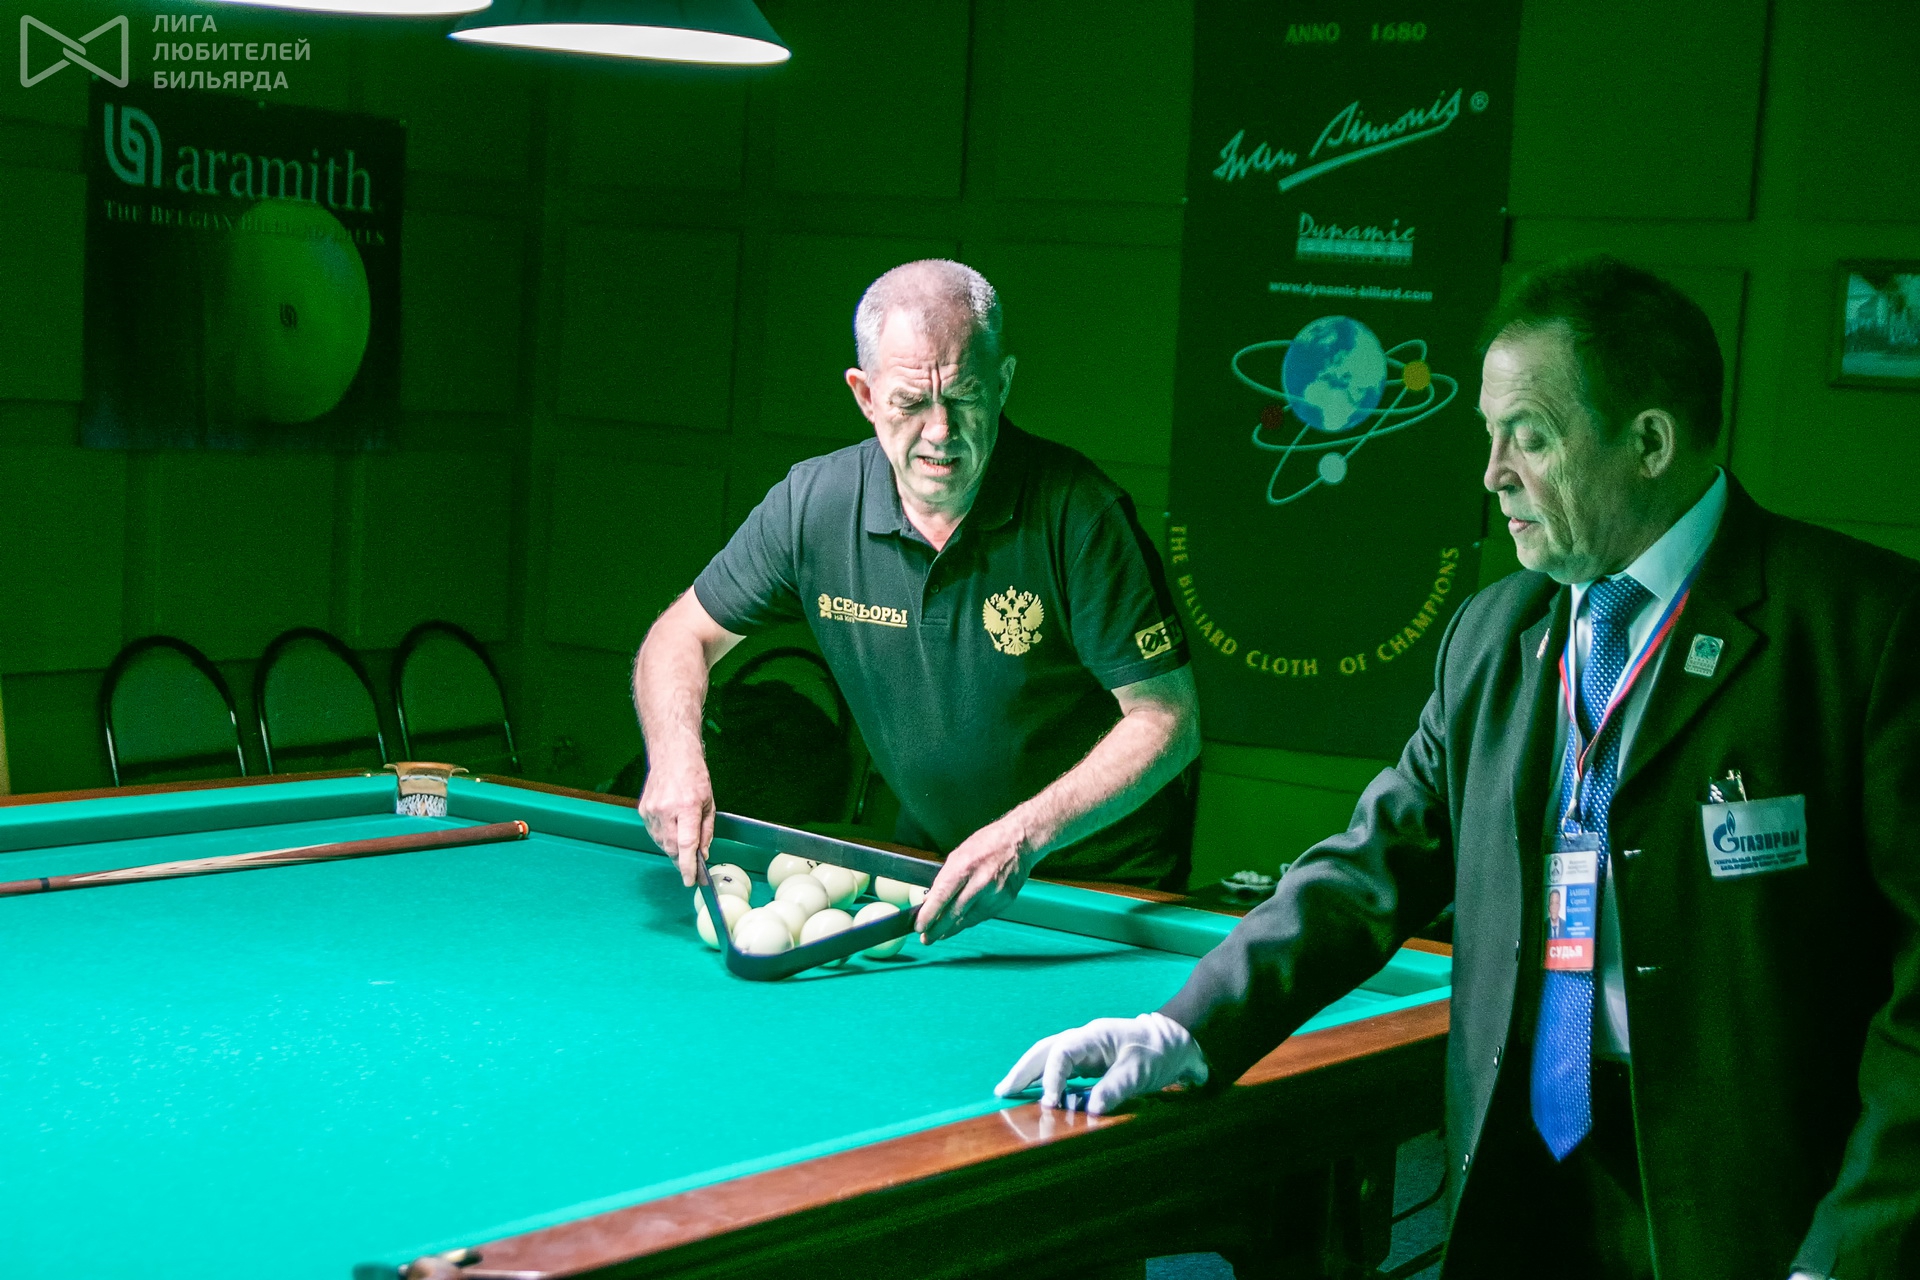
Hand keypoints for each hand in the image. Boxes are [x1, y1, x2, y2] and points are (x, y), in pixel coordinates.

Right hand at [637, 757, 715, 885]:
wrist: (671, 755)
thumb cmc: (695, 777)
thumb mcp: (709, 804)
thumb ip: (706, 831)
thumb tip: (702, 855)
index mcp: (687, 806)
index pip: (686, 844)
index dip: (688, 865)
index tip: (691, 880)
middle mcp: (667, 809)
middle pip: (672, 847)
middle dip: (682, 860)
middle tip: (692, 866)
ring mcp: (652, 810)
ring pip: (662, 843)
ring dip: (673, 848)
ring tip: (682, 838)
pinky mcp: (643, 810)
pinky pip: (654, 833)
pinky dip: (664, 837)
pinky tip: (671, 828)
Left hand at [914, 816, 1033, 942]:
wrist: (1019, 841)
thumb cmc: (987, 843)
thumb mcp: (958, 855)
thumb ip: (945, 879)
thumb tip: (931, 901)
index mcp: (965, 866)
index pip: (942, 896)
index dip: (929, 914)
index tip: (919, 926)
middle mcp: (981, 882)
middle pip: (955, 913)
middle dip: (938, 929)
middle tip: (927, 938)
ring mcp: (995, 894)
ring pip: (969, 919)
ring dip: (953, 928)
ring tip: (941, 934)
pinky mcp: (1005, 901)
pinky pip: (982, 916)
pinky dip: (970, 920)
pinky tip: (961, 922)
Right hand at [995, 1013, 1209, 1114]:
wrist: (1176, 1040)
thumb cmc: (1158, 1053)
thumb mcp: (1140, 1073)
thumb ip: (1115, 1089)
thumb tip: (1091, 1110)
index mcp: (1094, 1036)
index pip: (1062, 1052)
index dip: (1051, 1077)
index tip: (1049, 1103)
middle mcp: (1085, 1038)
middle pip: (1045, 1049)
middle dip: (1023, 1070)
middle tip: (1002, 1091)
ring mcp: (1086, 1047)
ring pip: (1048, 1055)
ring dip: (1028, 1072)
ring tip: (1007, 1091)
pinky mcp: (1090, 1059)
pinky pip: (1060, 1065)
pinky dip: (1044, 1077)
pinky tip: (1034, 1091)